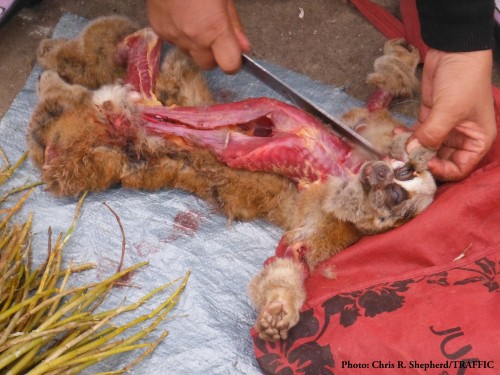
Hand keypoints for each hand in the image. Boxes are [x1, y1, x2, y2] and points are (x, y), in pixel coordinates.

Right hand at [146, 0, 250, 72]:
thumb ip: (234, 25)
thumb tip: (243, 48)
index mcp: (213, 29)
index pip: (229, 66)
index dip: (233, 61)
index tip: (233, 52)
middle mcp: (193, 39)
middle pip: (207, 64)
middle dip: (213, 54)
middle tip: (214, 34)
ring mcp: (173, 36)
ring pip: (190, 54)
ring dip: (196, 44)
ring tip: (195, 20)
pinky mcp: (159, 31)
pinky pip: (174, 42)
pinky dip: (180, 34)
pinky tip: (181, 16)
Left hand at [408, 49, 496, 180]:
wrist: (454, 51)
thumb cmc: (464, 80)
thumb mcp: (449, 111)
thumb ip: (431, 135)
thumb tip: (411, 153)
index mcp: (477, 140)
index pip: (460, 167)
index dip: (442, 170)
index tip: (424, 164)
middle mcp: (462, 137)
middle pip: (441, 159)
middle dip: (422, 160)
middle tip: (403, 161)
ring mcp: (445, 127)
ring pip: (427, 147)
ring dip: (412, 149)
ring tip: (396, 148)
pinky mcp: (431, 117)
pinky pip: (418, 134)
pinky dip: (408, 136)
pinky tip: (397, 135)